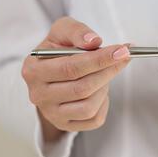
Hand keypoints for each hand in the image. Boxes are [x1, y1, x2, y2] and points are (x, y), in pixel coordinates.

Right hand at [22, 17, 130, 142]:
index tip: (122, 51)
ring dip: (104, 87)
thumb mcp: (62, 31)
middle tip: (124, 57)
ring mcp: (52, 113)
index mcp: (33, 70)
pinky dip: (104, 104)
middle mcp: (39, 95)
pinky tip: (100, 90)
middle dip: (108, 71)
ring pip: (89, 107)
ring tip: (104, 73)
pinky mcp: (66, 125)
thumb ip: (76, 31)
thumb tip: (93, 41)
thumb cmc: (59, 50)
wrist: (53, 72)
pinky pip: (94, 120)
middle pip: (82, 88)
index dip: (100, 59)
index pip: (71, 68)